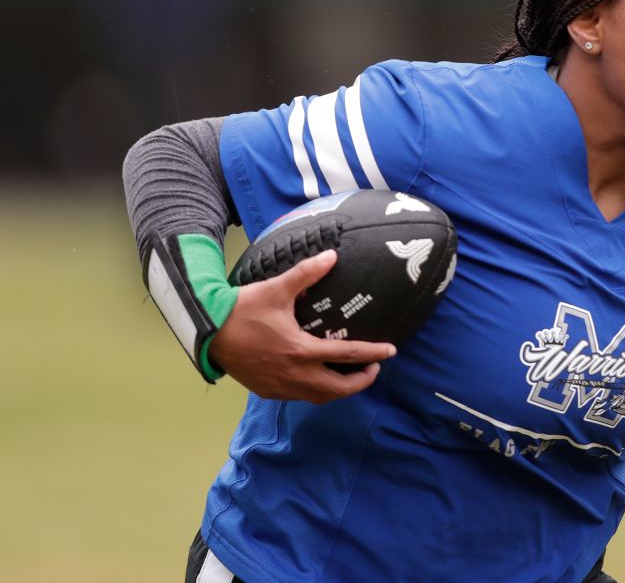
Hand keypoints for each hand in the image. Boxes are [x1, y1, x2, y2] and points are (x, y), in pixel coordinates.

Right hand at [208, 250, 396, 402]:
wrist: (206, 332)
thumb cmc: (241, 310)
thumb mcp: (276, 289)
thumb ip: (306, 273)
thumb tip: (332, 255)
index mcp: (302, 351)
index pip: (349, 355)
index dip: (374, 354)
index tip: (391, 351)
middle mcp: (295, 375)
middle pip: (339, 389)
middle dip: (361, 381)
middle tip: (373, 367)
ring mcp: (280, 386)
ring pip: (319, 397)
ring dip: (339, 389)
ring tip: (350, 375)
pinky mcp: (267, 391)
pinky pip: (299, 397)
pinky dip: (316, 391)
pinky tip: (318, 378)